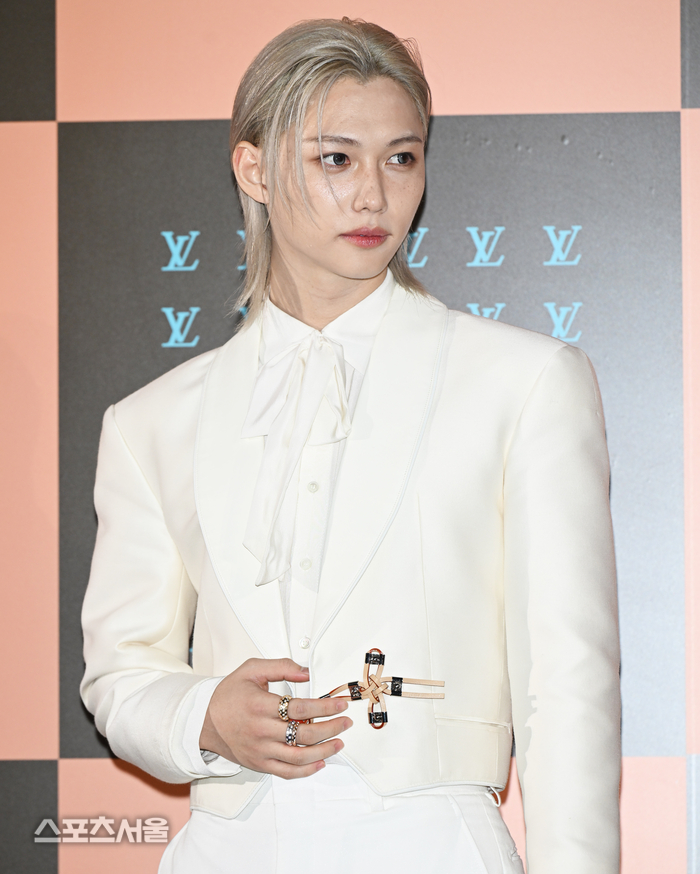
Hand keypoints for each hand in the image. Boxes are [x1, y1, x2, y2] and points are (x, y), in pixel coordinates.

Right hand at [199, 658, 351, 778]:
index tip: (340, 704)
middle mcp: (261, 730)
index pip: (300, 709)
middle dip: (331, 728)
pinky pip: (286, 772)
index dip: (325, 708)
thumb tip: (306, 672)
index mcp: (260, 705)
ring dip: (324, 750)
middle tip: (345, 722)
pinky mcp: (259, 764)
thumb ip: (281, 666)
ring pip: (299, 756)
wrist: (203, 721)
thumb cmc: (228, 695)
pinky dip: (306, 770)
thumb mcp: (251, 670)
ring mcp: (260, 750)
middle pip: (305, 734)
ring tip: (339, 742)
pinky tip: (320, 762)